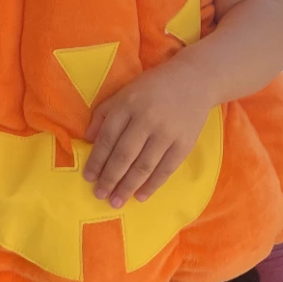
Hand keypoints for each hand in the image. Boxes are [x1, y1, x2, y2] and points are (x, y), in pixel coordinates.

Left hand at [83, 58, 212, 208]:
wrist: (195, 80)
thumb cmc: (154, 88)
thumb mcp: (125, 92)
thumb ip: (104, 114)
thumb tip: (87, 140)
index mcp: (128, 105)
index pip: (107, 138)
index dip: (96, 160)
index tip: (88, 178)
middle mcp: (147, 119)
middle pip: (124, 155)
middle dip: (109, 178)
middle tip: (99, 195)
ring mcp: (167, 133)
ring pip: (143, 166)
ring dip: (127, 186)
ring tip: (116, 201)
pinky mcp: (184, 143)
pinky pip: (165, 169)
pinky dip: (152, 185)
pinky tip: (140, 196)